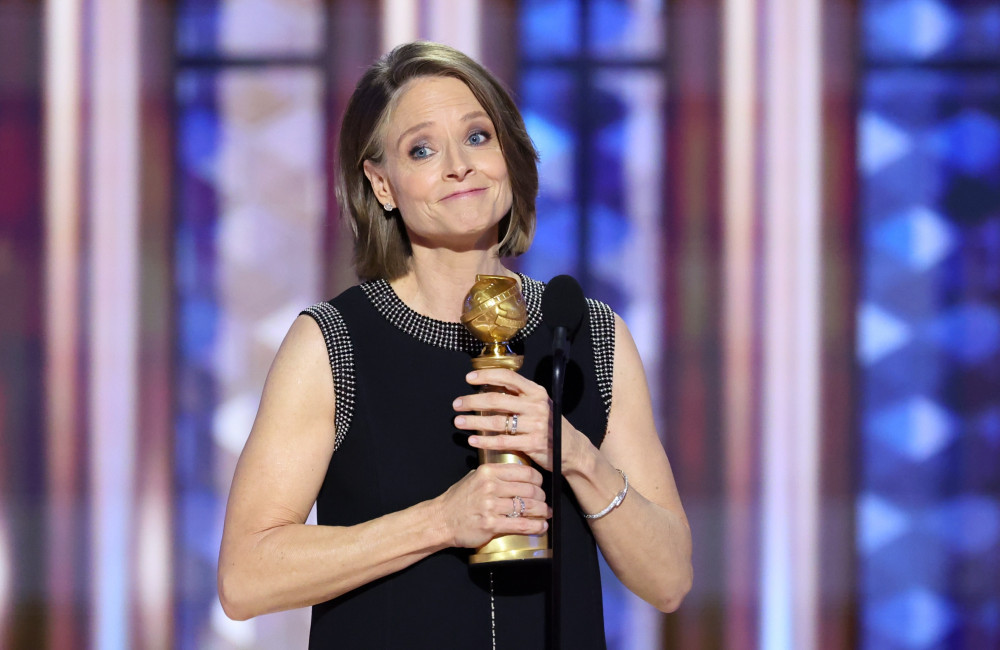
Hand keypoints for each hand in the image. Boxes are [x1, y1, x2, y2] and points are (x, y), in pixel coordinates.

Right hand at [436, 463, 549, 548]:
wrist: (441, 520)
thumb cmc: (458, 500)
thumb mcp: (474, 477)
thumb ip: (494, 474)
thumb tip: (517, 473)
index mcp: (488, 472)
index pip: (524, 472)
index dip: (538, 479)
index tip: (540, 485)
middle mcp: (490, 486)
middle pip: (529, 489)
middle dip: (541, 497)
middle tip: (544, 502)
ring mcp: (490, 506)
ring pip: (527, 506)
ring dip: (541, 511)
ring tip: (545, 514)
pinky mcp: (490, 524)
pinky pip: (520, 524)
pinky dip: (535, 526)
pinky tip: (541, 526)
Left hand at [452, 368, 584, 471]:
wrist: (571, 449)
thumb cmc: (550, 425)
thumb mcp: (540, 405)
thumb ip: (519, 397)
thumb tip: (490, 387)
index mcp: (536, 392)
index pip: (508, 377)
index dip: (486, 375)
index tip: (469, 378)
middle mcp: (537, 405)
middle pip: (497, 399)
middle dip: (472, 401)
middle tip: (456, 404)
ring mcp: (535, 425)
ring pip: (497, 421)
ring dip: (474, 422)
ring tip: (458, 422)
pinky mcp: (533, 444)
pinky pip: (503, 441)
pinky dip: (485, 441)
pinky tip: (472, 440)